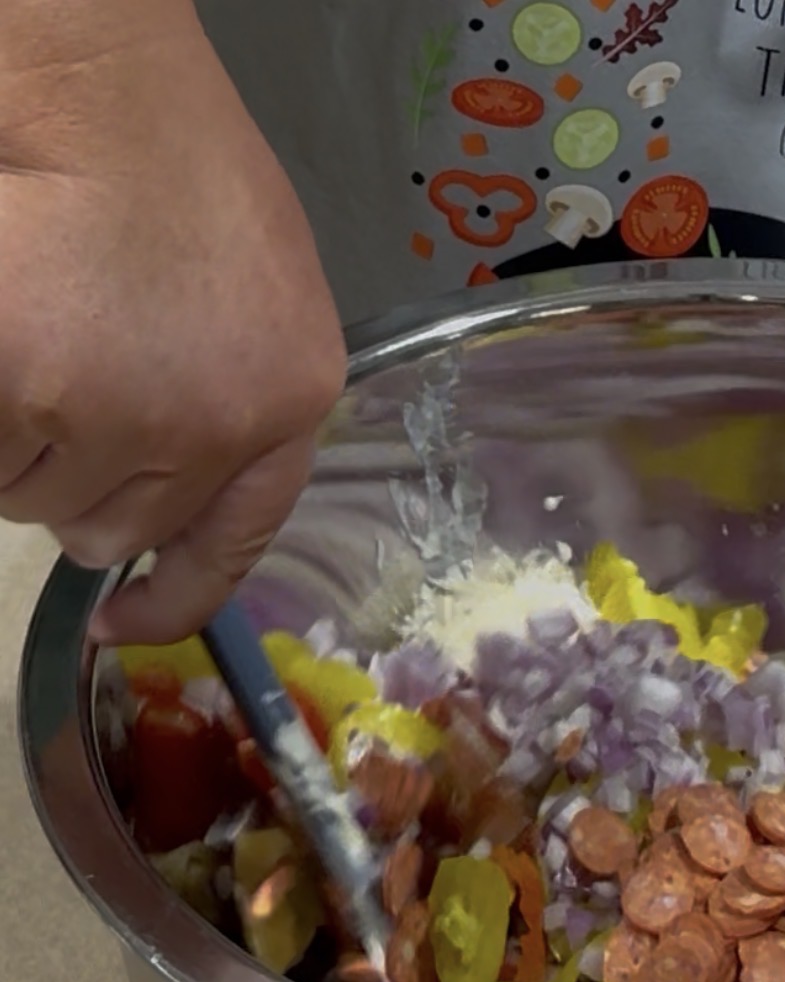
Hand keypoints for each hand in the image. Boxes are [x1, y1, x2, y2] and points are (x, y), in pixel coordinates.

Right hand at [0, 9, 346, 642]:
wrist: (104, 92)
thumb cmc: (179, 180)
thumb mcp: (255, 310)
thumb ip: (227, 410)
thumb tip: (157, 513)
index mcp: (290, 406)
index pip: (233, 545)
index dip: (171, 597)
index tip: (120, 620)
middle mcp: (222, 428)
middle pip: (107, 528)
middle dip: (69, 482)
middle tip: (57, 391)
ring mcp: (130, 414)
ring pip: (31, 494)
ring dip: (14, 441)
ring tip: (36, 338)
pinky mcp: (40, 391)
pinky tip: (11, 336)